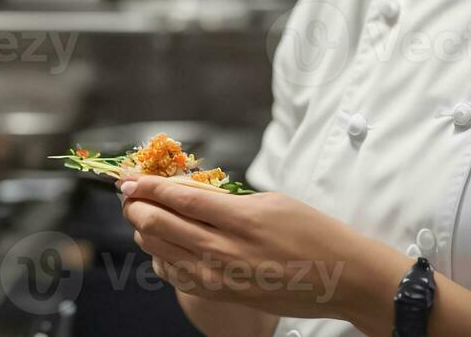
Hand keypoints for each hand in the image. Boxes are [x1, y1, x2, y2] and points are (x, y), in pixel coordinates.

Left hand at [118, 176, 408, 327]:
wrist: (343, 278)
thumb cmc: (314, 234)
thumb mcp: (272, 201)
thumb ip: (228, 199)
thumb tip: (189, 192)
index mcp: (240, 219)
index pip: (179, 198)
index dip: (148, 186)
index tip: (129, 176)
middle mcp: (225, 251)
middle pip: (161, 225)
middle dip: (136, 206)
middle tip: (127, 192)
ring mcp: (221, 277)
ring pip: (163, 251)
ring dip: (144, 230)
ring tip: (140, 214)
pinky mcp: (223, 295)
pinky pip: (178, 276)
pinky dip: (161, 258)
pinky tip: (160, 246)